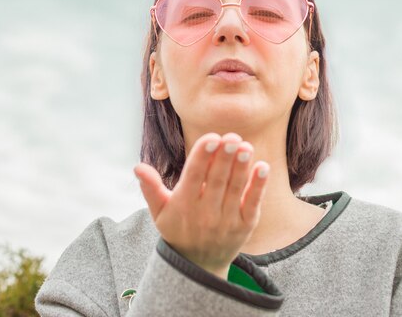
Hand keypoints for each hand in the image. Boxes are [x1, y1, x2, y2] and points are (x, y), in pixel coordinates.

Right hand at [133, 132, 268, 278]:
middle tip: (231, 136)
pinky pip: (253, 203)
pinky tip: (263, 167)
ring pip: (235, 189)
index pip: (193, 177)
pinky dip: (258, 186)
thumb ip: (150, 188)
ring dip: (241, 167)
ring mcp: (227, 220)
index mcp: (183, 205)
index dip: (202, 157)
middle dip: (224, 158)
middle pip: (216, 181)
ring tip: (246, 146)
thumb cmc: (177, 229)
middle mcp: (205, 213)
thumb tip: (138, 167)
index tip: (211, 137)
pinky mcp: (245, 226)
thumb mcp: (159, 212)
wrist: (199, 266)